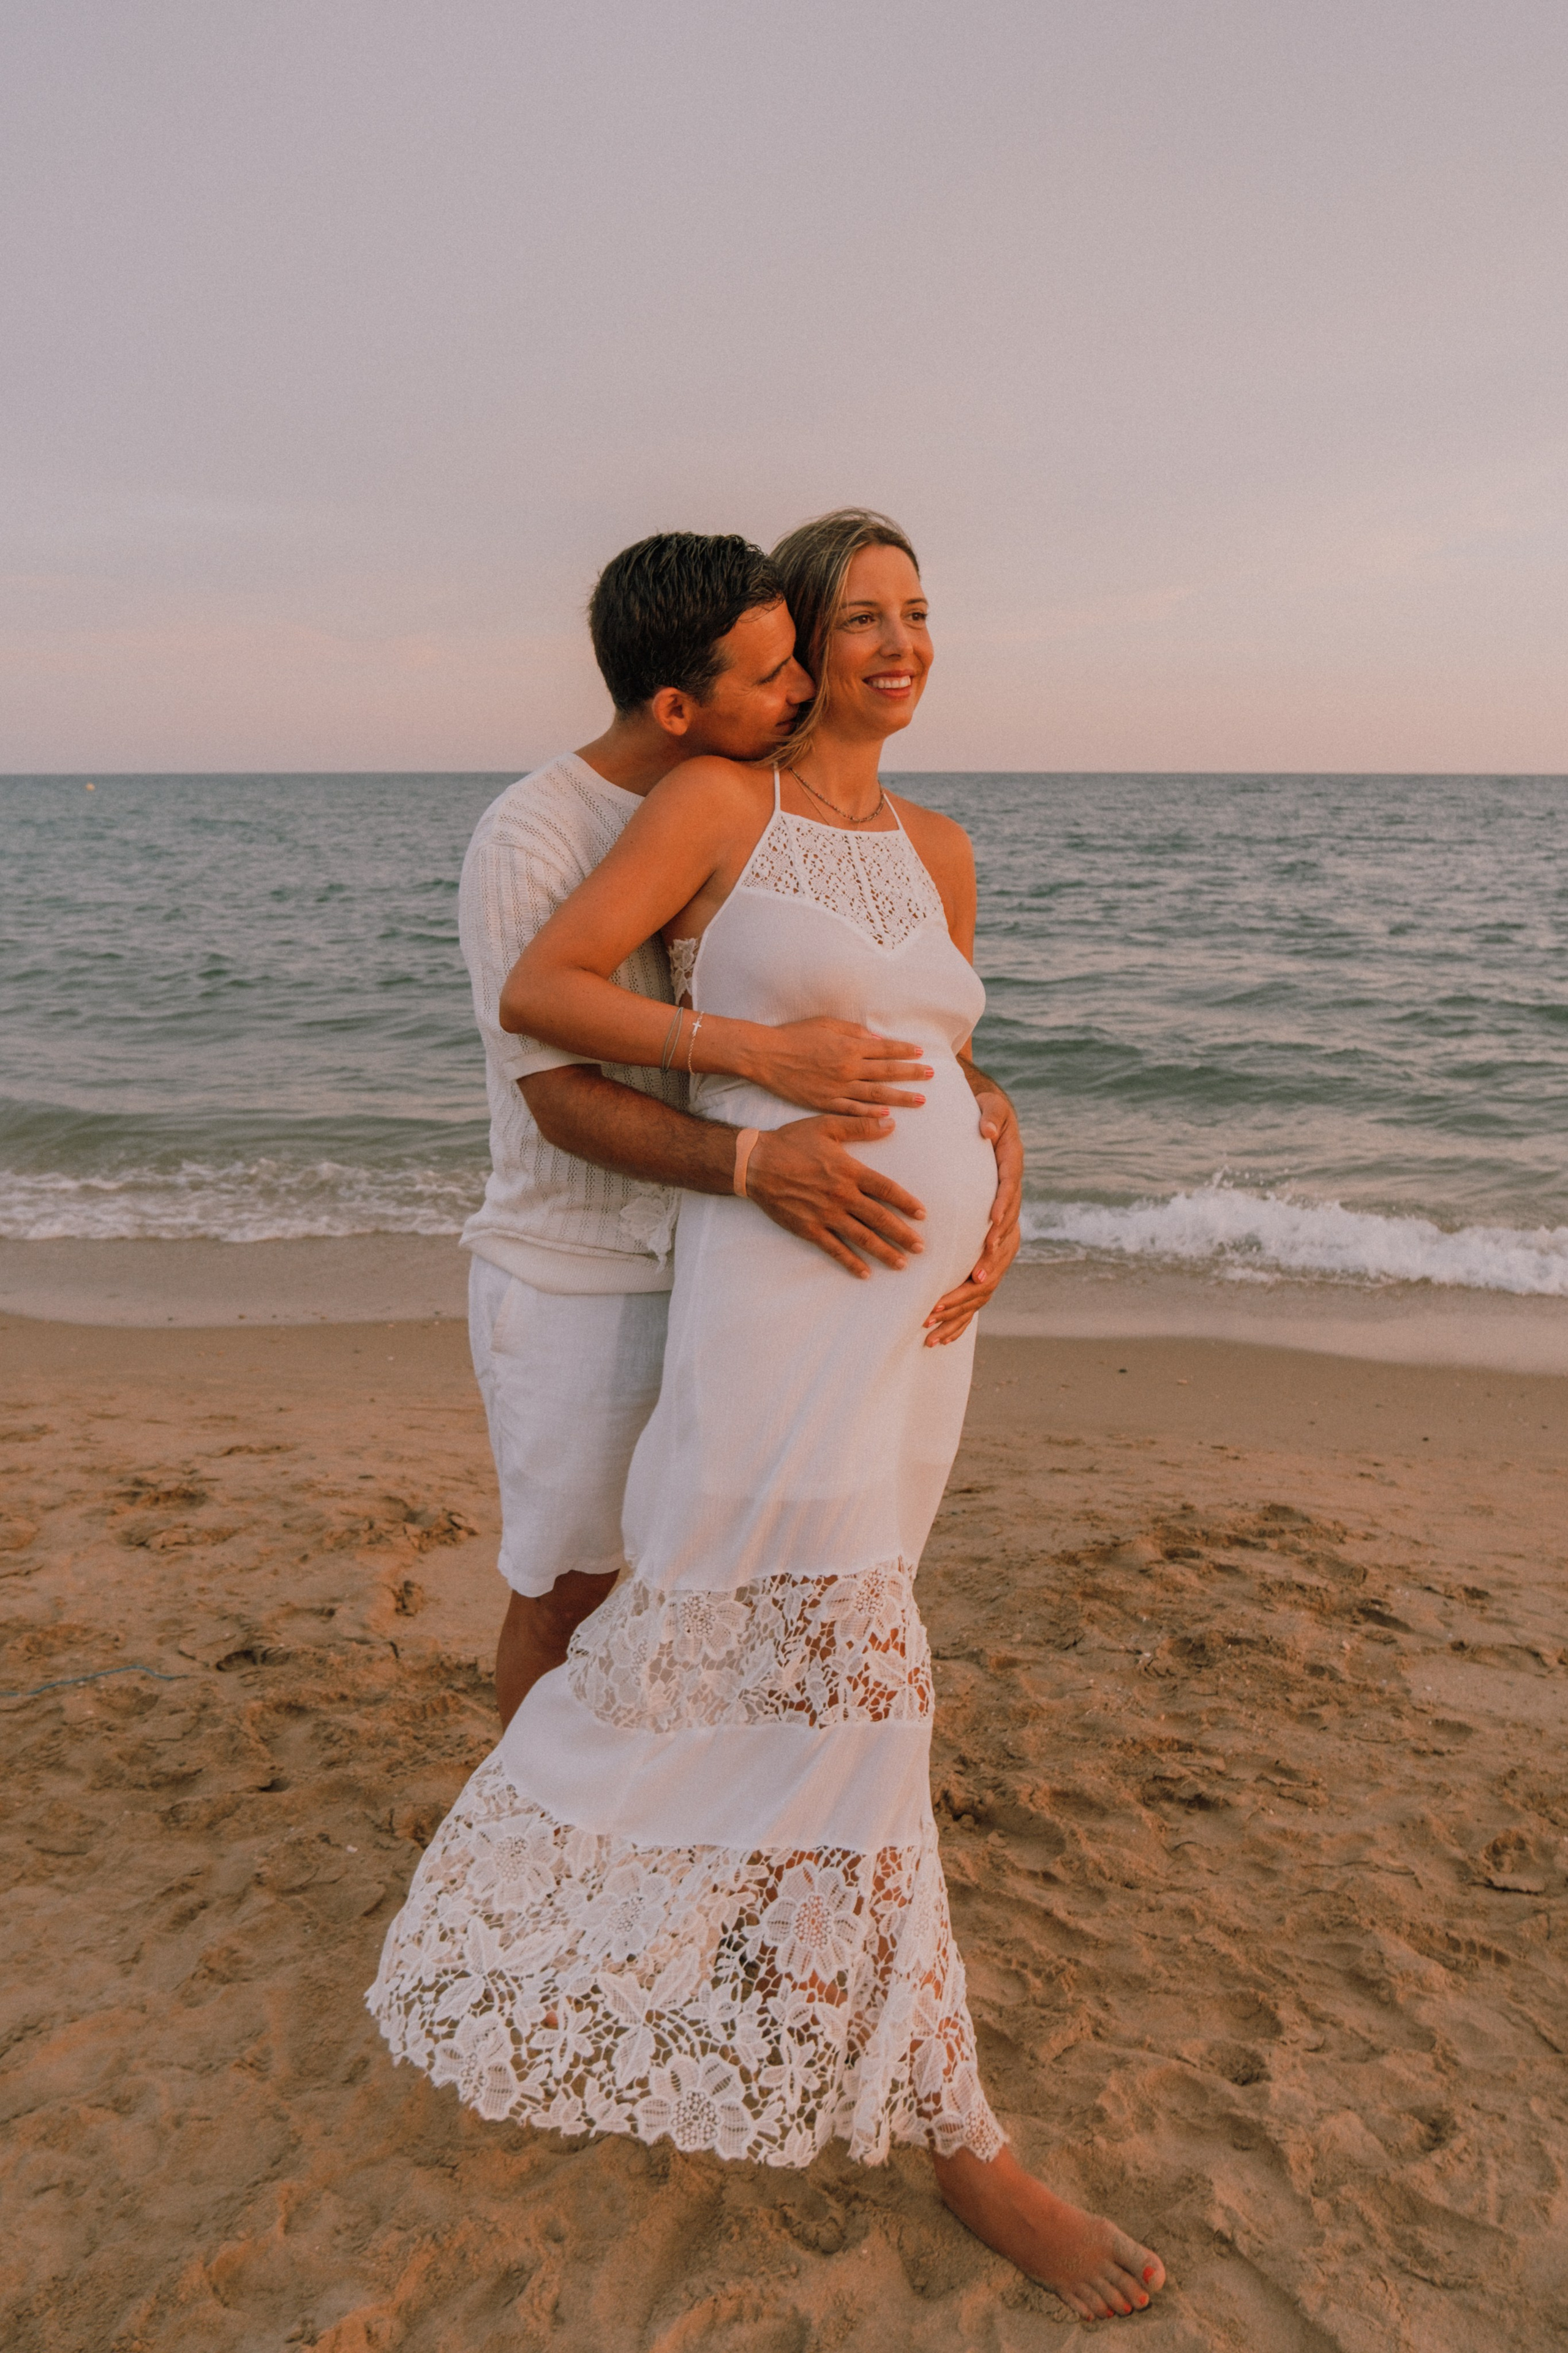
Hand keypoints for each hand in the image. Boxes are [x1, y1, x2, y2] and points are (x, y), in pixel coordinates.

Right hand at [740, 1018, 932, 1114]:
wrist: (766, 1055)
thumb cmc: (795, 1036)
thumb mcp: (826, 1024)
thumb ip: (853, 1032)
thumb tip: (877, 1040)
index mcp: (849, 1046)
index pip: (885, 1049)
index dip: (905, 1051)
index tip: (921, 1053)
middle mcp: (848, 1068)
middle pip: (887, 1072)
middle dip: (912, 1073)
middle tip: (931, 1076)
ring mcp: (838, 1088)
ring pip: (876, 1094)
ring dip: (900, 1097)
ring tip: (920, 1100)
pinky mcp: (825, 1103)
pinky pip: (853, 1110)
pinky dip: (871, 1114)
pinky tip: (887, 1117)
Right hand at [744, 1115, 927, 1276]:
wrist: (755, 1163)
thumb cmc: (791, 1141)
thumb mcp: (827, 1126)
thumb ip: (860, 1126)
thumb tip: (891, 1123)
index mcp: (849, 1171)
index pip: (886, 1190)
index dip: (907, 1203)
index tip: (922, 1214)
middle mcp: (842, 1195)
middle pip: (880, 1219)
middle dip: (902, 1235)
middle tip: (920, 1248)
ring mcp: (826, 1215)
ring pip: (862, 1237)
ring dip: (884, 1252)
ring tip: (901, 1263)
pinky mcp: (809, 1228)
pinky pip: (834, 1249)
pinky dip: (851, 1262)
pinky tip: (865, 1273)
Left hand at [923, 1081, 1022, 1345]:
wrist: (994, 1122)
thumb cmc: (988, 1115)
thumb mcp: (991, 1109)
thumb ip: (989, 1117)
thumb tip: (987, 1128)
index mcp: (1010, 1182)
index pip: (1006, 1212)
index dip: (997, 1234)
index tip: (984, 1256)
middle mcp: (1008, 1214)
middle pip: (999, 1255)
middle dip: (976, 1281)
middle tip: (952, 1298)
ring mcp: (1000, 1234)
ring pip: (989, 1279)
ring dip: (964, 1305)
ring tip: (933, 1327)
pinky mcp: (987, 1247)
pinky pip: (979, 1286)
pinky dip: (962, 1312)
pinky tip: (941, 1336)